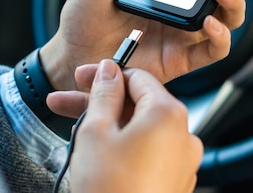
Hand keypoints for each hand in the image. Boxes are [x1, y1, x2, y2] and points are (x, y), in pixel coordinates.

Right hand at [69, 60, 201, 192]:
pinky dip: (125, 147)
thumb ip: (104, 94)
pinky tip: (98, 153)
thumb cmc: (110, 190)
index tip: (82, 78)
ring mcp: (183, 163)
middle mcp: (184, 136)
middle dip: (101, 102)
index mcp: (169, 115)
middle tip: (68, 102)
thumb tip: (109, 71)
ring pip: (141, 130)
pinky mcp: (175, 183)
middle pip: (139, 105)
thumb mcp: (96, 131)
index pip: (137, 78)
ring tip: (75, 131)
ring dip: (109, 125)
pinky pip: (149, 153)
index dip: (106, 75)